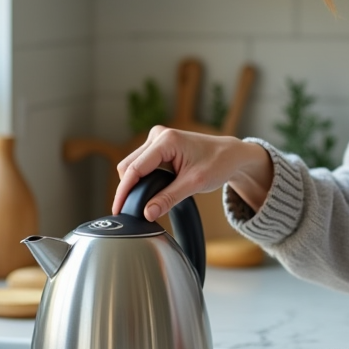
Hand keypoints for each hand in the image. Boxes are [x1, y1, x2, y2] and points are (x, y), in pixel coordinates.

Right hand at [112, 127, 272, 221]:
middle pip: (128, 166)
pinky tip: (146, 192)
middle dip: (127, 189)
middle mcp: (158, 135)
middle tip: (130, 212)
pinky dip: (140, 179)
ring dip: (133, 184)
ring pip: (132, 165)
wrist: (230, 154)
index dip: (124, 191)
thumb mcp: (194, 183)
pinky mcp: (157, 146)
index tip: (119, 209)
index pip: (135, 168)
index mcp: (166, 140)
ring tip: (141, 203)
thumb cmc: (218, 163)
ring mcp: (156, 139)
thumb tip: (148, 213)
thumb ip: (169, 198)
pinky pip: (140, 164)